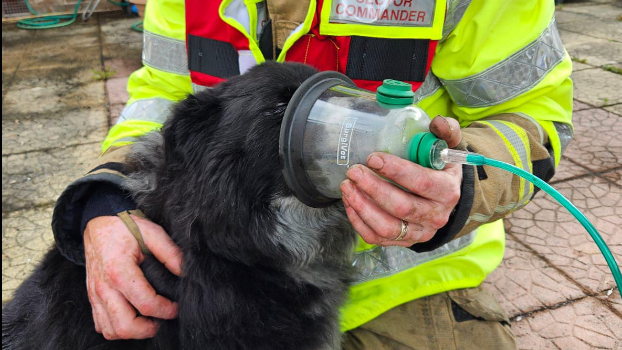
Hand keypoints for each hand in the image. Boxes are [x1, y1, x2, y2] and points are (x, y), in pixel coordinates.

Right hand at [84, 215, 182, 339]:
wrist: (97, 221)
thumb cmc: (125, 226)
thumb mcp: (152, 232)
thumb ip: (170, 253)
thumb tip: (186, 272)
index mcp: (119, 271)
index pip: (146, 304)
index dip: (166, 310)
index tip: (177, 307)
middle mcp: (103, 287)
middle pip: (126, 326)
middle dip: (149, 329)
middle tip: (162, 319)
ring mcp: (95, 294)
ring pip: (111, 331)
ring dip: (132, 332)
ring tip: (149, 321)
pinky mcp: (91, 297)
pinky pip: (101, 325)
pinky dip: (116, 328)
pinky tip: (131, 316)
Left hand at [340, 116, 462, 246]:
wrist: (444, 198)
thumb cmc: (440, 168)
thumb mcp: (448, 148)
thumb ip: (446, 131)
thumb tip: (438, 122)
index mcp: (448, 191)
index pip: (421, 182)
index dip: (395, 171)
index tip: (372, 158)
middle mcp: (436, 216)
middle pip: (401, 207)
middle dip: (373, 188)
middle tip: (353, 171)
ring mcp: (420, 232)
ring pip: (386, 227)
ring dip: (362, 206)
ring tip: (347, 186)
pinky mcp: (404, 241)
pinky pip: (377, 238)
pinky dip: (358, 221)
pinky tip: (350, 202)